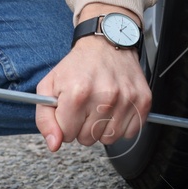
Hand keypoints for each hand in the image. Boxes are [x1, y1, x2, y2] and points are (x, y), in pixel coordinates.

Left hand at [35, 4, 151, 151]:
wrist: (107, 44)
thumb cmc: (78, 66)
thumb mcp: (49, 86)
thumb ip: (45, 119)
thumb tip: (55, 144)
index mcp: (77, 93)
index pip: (67, 135)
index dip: (65, 125)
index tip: (69, 112)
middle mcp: (104, 97)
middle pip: (88, 139)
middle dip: (83, 127)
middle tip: (85, 108)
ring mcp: (126, 99)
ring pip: (109, 139)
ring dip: (102, 128)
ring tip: (100, 108)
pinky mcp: (143, 101)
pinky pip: (130, 133)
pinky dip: (122, 126)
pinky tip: (116, 109)